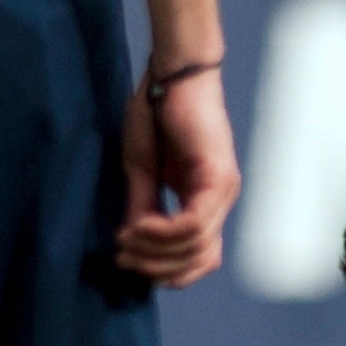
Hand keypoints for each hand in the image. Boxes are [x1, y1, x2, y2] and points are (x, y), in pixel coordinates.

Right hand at [115, 64, 236, 285]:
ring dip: (155, 250)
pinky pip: (193, 222)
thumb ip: (143, 208)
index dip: (167, 270)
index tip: (128, 260)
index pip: (200, 258)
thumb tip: (134, 243)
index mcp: (206, 201)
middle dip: (157, 266)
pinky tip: (138, 225)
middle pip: (199, 259)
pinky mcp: (217, 176)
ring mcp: (223, 189)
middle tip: (123, 255)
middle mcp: (221, 199)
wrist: (170, 76)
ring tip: (125, 239)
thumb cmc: (155, 115)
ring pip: (196, 245)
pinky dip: (162, 231)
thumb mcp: (142, 171)